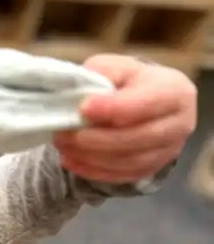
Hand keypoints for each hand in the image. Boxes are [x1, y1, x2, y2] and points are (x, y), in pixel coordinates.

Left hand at [54, 55, 196, 182]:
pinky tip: (71, 161)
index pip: (144, 104)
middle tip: (64, 133)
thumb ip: (102, 75)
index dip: (112, 109)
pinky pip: (122, 176)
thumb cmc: (130, 81)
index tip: (82, 109)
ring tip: (64, 146)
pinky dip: (93, 171)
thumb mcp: (116, 67)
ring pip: (128, 161)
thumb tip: (81, 98)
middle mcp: (179, 124)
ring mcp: (169, 150)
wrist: (146, 101)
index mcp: (174, 91)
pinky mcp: (152, 168)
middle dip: (95, 139)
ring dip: (90, 157)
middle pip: (136, 138)